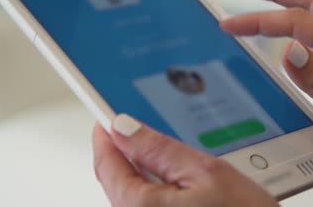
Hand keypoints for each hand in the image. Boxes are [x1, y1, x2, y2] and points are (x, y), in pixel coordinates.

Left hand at [92, 114, 278, 206]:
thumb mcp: (206, 172)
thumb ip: (160, 149)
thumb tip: (125, 128)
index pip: (107, 163)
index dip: (106, 133)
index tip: (108, 114)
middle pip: (117, 179)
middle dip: (127, 151)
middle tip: (141, 127)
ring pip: (133, 191)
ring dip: (144, 169)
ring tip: (172, 155)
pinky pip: (148, 204)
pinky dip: (156, 186)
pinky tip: (179, 179)